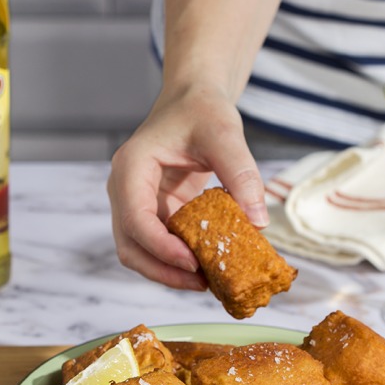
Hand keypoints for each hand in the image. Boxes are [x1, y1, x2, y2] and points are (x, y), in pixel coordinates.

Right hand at [107, 85, 268, 288]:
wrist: (193, 101)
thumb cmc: (202, 111)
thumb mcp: (225, 133)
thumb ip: (241, 173)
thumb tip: (259, 222)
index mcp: (131, 167)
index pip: (135, 218)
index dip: (161, 247)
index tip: (192, 264)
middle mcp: (125, 190)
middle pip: (130, 246)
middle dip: (162, 271)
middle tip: (201, 284)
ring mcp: (135, 204)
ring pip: (139, 252)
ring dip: (168, 272)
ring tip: (206, 282)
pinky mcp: (153, 213)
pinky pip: (158, 246)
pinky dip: (178, 261)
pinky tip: (207, 267)